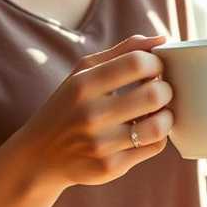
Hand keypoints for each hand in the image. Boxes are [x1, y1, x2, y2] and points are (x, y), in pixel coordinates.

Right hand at [12, 34, 173, 191]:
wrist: (39, 156)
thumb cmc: (69, 106)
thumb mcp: (83, 73)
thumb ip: (123, 51)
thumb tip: (162, 39)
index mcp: (83, 85)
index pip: (136, 63)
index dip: (156, 62)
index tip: (155, 69)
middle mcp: (90, 115)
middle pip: (154, 94)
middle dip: (166, 90)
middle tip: (160, 91)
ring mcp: (100, 144)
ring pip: (159, 126)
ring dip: (167, 116)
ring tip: (158, 112)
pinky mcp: (110, 167)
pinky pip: (155, 147)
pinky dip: (157, 136)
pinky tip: (145, 131)